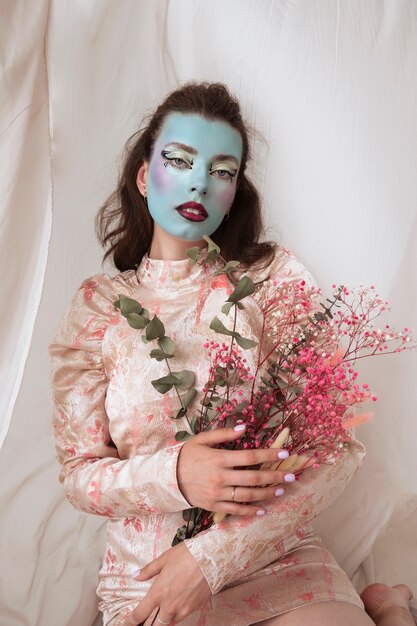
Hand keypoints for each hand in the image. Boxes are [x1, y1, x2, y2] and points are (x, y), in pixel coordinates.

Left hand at [121, 543, 210, 624]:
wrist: (211, 558)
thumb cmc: (187, 555)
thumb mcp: (165, 558)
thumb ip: (149, 570)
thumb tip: (135, 576)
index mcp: (158, 592)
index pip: (140, 614)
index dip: (131, 622)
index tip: (125, 624)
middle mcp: (169, 605)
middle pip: (155, 625)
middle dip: (148, 625)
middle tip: (145, 620)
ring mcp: (183, 609)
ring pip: (169, 622)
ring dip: (164, 619)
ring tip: (162, 613)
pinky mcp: (195, 609)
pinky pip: (181, 617)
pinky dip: (176, 614)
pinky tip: (177, 606)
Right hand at [177, 424, 294, 515]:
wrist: (166, 478)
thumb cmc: (186, 455)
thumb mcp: (202, 439)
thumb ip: (223, 434)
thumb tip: (244, 428)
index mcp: (219, 459)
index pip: (250, 456)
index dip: (269, 454)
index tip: (284, 453)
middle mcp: (220, 477)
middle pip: (253, 477)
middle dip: (274, 476)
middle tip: (291, 475)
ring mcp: (217, 494)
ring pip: (248, 495)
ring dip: (267, 493)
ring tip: (281, 490)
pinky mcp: (213, 506)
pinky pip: (235, 510)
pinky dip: (250, 511)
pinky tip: (263, 509)